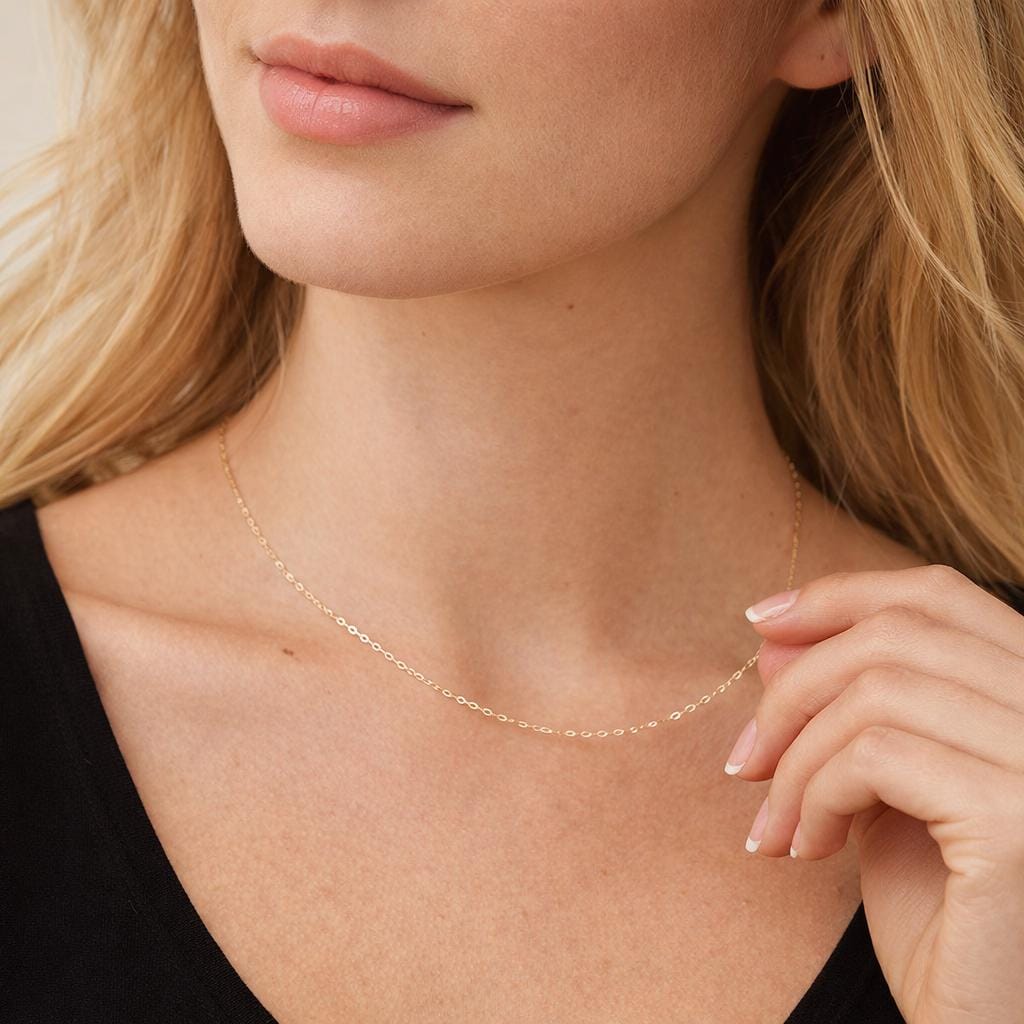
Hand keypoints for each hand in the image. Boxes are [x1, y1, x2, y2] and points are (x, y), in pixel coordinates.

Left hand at [725, 564, 1023, 1023]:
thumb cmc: (943, 915)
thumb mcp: (883, 788)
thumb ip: (844, 708)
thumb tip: (775, 634)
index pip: (939, 594)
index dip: (841, 595)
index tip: (759, 621)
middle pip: (897, 636)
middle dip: (796, 688)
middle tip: (746, 758)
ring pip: (876, 693)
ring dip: (796, 756)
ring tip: (775, 823)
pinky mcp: (1019, 819)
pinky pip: (876, 755)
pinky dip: (816, 792)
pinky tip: (805, 850)